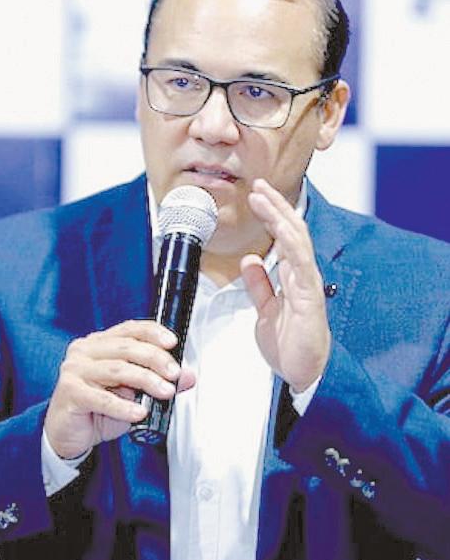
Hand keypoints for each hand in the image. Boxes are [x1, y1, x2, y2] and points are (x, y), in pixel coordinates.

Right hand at [44, 320, 194, 458]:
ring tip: (165, 392)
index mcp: (100, 342)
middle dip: (156, 359)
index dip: (153, 333)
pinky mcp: (70, 393)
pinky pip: (101, 398)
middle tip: (175, 374)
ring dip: (146, 380)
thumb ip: (159, 381)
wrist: (69, 435)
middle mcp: (85, 351)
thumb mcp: (134, 393)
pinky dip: (124, 406)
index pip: (130, 329)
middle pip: (126, 347)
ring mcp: (75, 370)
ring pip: (117, 370)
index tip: (173, 343)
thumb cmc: (99, 409)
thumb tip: (187, 377)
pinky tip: (139, 413)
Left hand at [241, 178, 330, 391]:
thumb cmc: (289, 344)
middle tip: (259, 184)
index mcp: (291, 276)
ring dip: (281, 216)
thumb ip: (260, 284)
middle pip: (292, 231)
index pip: (283, 237)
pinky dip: (293, 244)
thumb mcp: (265, 310)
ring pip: (298, 241)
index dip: (271, 214)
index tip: (255, 195)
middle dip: (276, 206)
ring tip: (264, 197)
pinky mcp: (310, 297)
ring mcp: (308, 284)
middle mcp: (301, 275)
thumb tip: (249, 259)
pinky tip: (283, 227)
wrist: (304, 375)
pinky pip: (302, 265)